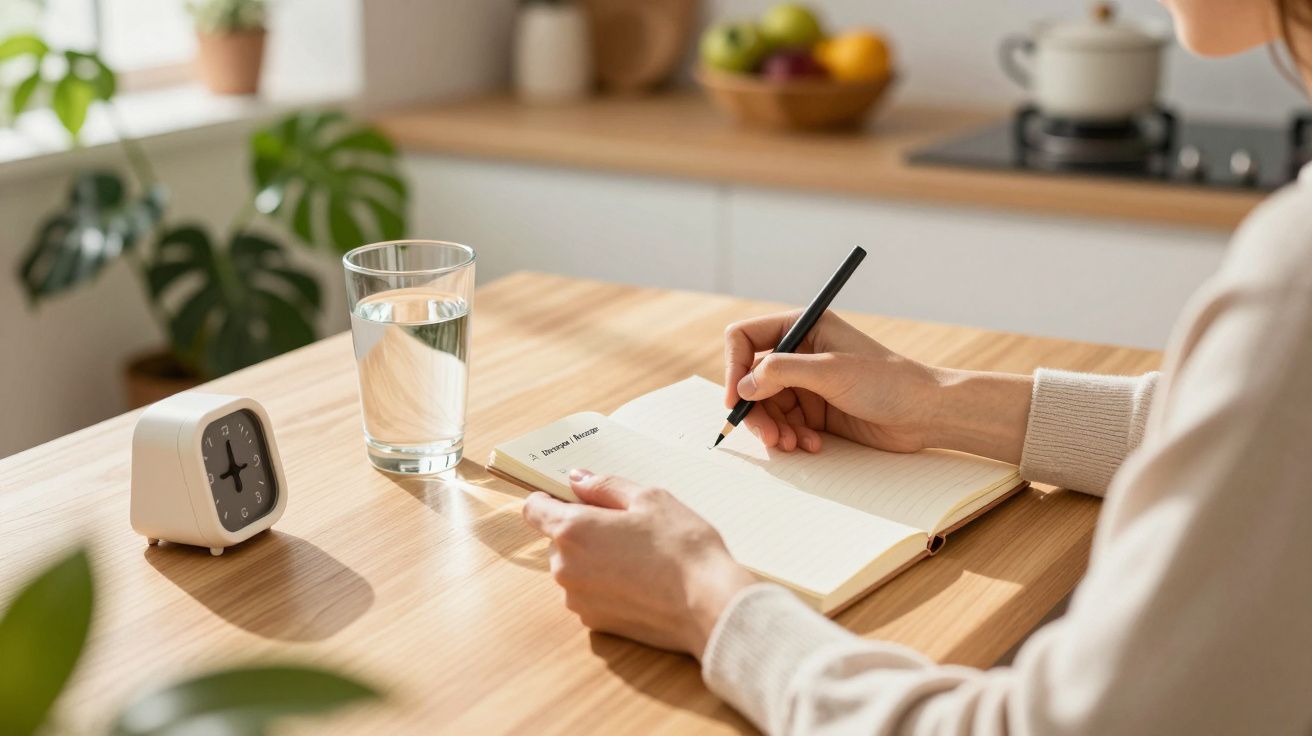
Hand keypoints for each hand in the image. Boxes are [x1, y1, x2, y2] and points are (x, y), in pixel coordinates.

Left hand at [521, 470, 756, 657]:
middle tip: (626, 528)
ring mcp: (577, 599)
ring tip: (639, 557)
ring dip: (594, 560)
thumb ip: (605, 486)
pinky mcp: (594, 623)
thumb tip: (577, 479)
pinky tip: (640, 582)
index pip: (533, 508)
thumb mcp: (649, 499)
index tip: (573, 499)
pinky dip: (606, 586)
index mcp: (572, 530)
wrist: (709, 605)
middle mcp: (565, 567)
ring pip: (574, 568)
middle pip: (557, 540)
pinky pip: (589, 594)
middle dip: (582, 531)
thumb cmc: (682, 547)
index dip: (550, 499)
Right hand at [724, 310, 940, 452]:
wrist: (925, 413)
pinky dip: (791, 437)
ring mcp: (806, 383)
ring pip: (766, 406)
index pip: (746, 338)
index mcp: (802, 327)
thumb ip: (782, 373)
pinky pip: (785, 424)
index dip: (735, 367)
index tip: (736, 398)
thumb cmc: (886, 381)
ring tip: (792, 444)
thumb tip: (743, 387)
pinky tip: (812, 445)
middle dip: (756, 410)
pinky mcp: (815, 411)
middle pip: (751, 380)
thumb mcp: (830, 371)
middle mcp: (799, 353)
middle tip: (769, 436)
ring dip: (774, 429)